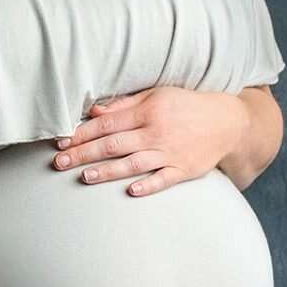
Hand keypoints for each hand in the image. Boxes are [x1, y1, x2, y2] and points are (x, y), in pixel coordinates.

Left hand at [51, 86, 252, 194]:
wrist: (227, 122)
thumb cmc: (186, 106)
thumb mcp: (156, 95)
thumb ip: (124, 105)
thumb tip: (94, 112)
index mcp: (148, 111)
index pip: (107, 124)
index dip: (82, 133)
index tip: (61, 142)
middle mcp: (156, 132)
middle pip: (113, 144)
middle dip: (84, 153)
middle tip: (59, 163)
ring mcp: (170, 153)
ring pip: (133, 163)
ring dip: (108, 170)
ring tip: (84, 176)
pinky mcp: (184, 170)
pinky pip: (163, 179)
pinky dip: (147, 185)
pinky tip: (130, 191)